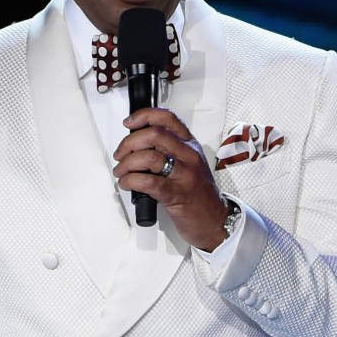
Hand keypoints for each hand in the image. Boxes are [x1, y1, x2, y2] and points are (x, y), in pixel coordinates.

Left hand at [115, 107, 228, 250]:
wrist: (215, 220)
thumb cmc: (200, 194)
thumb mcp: (190, 164)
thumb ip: (169, 151)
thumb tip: (137, 145)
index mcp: (190, 145)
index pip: (167, 118)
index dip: (143, 116)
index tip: (129, 123)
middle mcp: (188, 156)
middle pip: (154, 134)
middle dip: (129, 143)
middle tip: (121, 154)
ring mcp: (184, 175)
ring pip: (149, 157)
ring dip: (126, 163)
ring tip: (121, 171)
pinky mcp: (176, 195)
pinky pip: (147, 182)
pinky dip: (130, 180)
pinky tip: (126, 183)